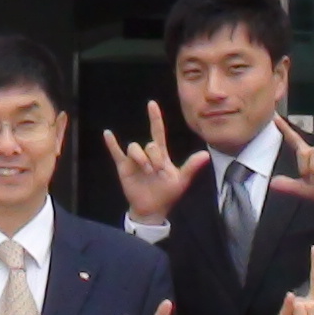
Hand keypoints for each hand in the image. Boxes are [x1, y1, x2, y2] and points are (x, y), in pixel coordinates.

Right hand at [104, 103, 195, 222]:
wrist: (152, 209)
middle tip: (157, 171)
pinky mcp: (124, 167)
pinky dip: (112, 144)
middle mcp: (147, 154)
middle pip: (149, 144)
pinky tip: (107, 134)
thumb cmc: (167, 194)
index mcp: (161, 155)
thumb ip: (191, 167)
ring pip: (135, 148)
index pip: (158, 132)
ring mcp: (135, 160)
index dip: (155, 118)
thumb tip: (206, 154)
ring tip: (146, 170)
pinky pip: (116, 152)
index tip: (152, 104)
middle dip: (154, 156)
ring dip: (141, 158)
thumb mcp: (181, 181)